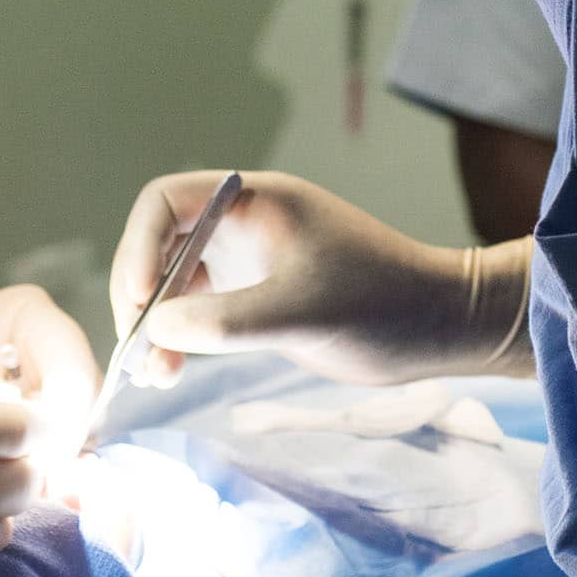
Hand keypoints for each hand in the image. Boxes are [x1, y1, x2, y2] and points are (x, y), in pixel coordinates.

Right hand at [110, 170, 531, 387]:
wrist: (440, 329)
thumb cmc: (383, 304)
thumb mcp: (301, 312)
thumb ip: (226, 321)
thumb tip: (155, 330)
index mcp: (253, 200)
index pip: (165, 202)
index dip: (137, 246)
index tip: (136, 300)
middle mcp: (243, 224)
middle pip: (160, 245)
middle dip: (141, 294)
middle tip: (139, 348)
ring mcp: (248, 263)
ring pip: (175, 284)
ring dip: (157, 326)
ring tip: (157, 375)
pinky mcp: (257, 300)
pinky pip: (199, 314)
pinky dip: (179, 342)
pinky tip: (172, 376)